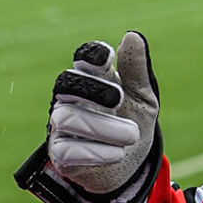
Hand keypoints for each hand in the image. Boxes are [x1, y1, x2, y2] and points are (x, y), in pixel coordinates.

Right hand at [46, 32, 158, 196]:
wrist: (129, 166)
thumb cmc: (132, 122)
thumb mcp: (142, 97)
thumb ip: (136, 70)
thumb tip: (132, 36)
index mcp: (92, 79)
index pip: (84, 59)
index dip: (91, 56)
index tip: (106, 58)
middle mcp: (70, 98)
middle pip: (67, 83)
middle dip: (93, 89)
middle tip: (118, 99)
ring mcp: (61, 126)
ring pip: (69, 117)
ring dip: (104, 128)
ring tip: (130, 135)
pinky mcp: (59, 153)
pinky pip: (68, 149)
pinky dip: (98, 152)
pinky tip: (116, 154)